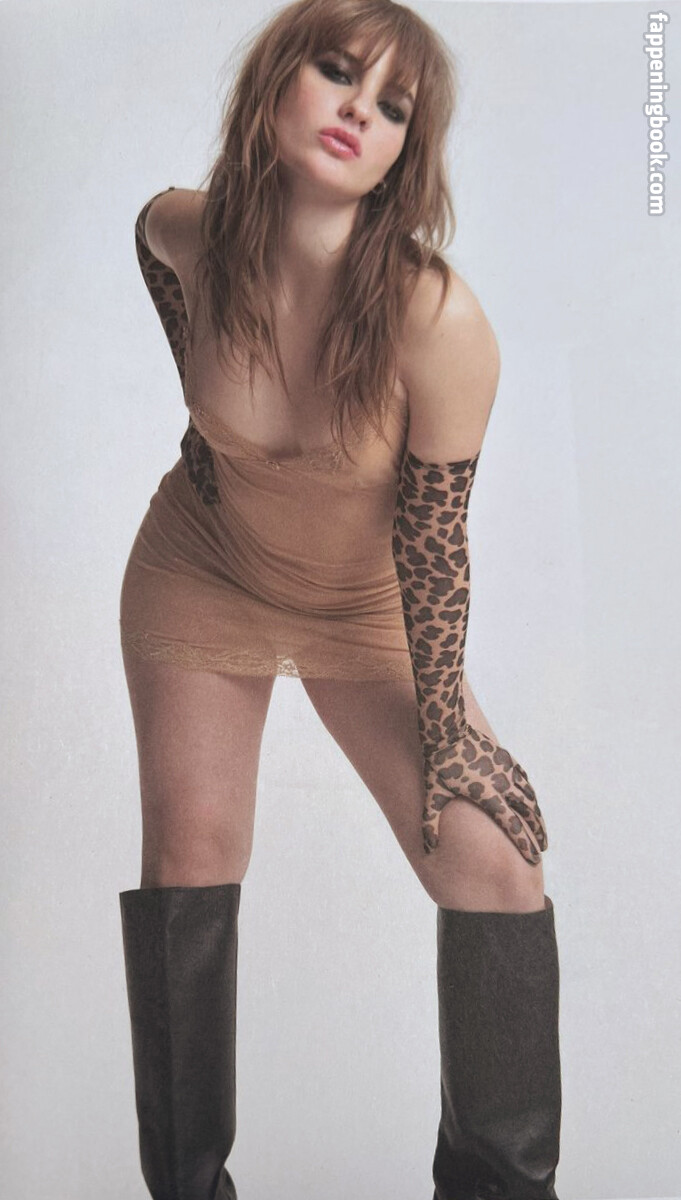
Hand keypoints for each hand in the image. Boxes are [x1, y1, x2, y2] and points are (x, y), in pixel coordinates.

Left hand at [421, 724, 548, 864]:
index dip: (524, 844)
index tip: (533, 858)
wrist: (448, 731)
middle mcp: (503, 784)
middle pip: (528, 812)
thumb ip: (430, 822)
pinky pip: (523, 778)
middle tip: (543, 847)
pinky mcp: (506, 758)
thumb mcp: (434, 795)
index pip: (512, 826)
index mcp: (488, 795)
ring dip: (536, 813)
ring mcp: (507, 770)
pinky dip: (529, 792)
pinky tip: (530, 799)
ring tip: (541, 828)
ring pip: (528, 795)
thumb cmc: (439, 764)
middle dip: (538, 832)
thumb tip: (427, 848)